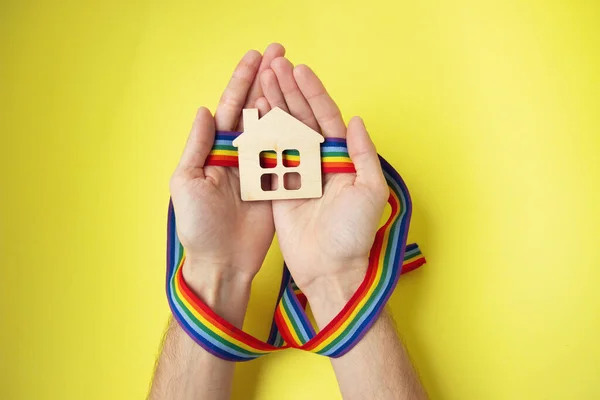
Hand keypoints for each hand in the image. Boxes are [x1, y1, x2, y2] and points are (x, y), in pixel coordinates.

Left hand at [169, 44, 283, 323]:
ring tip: (296, 75)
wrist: (221, 262)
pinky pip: (290, 155)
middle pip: (255, 109)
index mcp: (216, 150)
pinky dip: (298, 134)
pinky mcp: (278, 184)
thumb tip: (205, 110)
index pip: (231, 108)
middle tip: (282, 54)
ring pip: (275, 126)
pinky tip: (306, 114)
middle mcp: (240, 154)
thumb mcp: (187, 183)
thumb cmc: (198, 226)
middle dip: (267, 80)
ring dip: (284, 100)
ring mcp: (261, 168)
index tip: (256, 58)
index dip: (242, 81)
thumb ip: (197, 146)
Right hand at [258, 58, 388, 321]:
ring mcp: (297, 174)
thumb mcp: (370, 191)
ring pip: (283, 132)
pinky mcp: (278, 189)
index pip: (326, 117)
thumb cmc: (354, 234)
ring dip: (274, 105)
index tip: (299, 70)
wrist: (330, 269)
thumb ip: (363, 154)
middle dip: (289, 91)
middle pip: (302, 118)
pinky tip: (252, 114)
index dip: (313, 93)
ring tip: (262, 79)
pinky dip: (260, 136)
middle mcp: (319, 162)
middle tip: (274, 64)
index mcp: (341, 159)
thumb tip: (356, 120)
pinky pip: (268, 158)